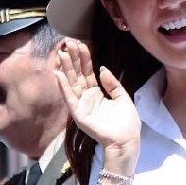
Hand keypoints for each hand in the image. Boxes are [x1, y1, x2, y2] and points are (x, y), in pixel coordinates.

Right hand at [55, 40, 140, 170]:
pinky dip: (64, 86)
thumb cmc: (127, 124)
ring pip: (72, 83)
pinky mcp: (79, 115)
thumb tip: (102, 68)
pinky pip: (70, 98)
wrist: (127, 141)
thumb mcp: (122, 98)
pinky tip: (59, 73)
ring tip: (62, 53)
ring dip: (66, 68)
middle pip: (77, 75)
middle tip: (68, 42)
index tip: (81, 44)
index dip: (84, 59)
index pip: (87, 73)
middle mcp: (87, 99)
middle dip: (73, 59)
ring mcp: (81, 106)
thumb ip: (112, 84)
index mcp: (97, 95)